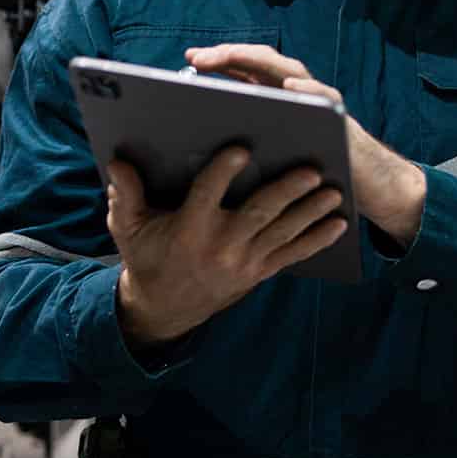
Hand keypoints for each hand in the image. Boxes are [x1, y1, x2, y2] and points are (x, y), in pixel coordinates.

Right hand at [107, 148, 345, 347]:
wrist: (164, 309)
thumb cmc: (147, 257)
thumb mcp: (128, 227)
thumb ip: (126, 194)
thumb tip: (118, 160)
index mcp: (187, 229)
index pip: (206, 195)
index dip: (223, 172)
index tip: (242, 148)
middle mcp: (220, 246)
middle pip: (258, 214)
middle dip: (287, 192)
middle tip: (312, 170)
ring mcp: (243, 262)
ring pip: (282, 233)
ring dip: (310, 213)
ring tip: (335, 192)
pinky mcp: (259, 272)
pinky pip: (292, 255)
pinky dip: (316, 240)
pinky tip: (339, 224)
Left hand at [186, 45, 426, 246]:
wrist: (369, 186)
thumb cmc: (315, 175)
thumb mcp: (276, 157)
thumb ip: (250, 144)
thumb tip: (198, 144)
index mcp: (281, 101)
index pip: (247, 70)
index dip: (219, 61)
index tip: (190, 59)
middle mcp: (300, 93)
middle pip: (262, 62)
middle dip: (229, 55)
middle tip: (197, 57)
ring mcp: (321, 102)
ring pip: (289, 71)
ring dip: (258, 61)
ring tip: (228, 58)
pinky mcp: (341, 118)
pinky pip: (325, 99)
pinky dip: (308, 90)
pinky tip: (290, 86)